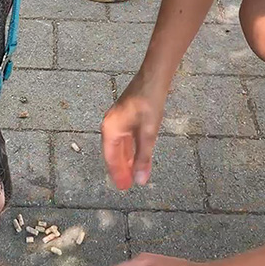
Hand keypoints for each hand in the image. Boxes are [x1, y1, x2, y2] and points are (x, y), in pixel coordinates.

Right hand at [101, 71, 165, 188]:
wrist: (154, 77)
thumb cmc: (150, 102)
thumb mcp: (148, 133)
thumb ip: (144, 157)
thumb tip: (140, 180)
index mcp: (111, 129)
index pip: (111, 158)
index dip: (117, 173)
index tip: (123, 187)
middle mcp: (110, 125)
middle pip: (113, 153)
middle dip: (120, 169)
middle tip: (126, 186)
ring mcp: (117, 120)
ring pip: (119, 146)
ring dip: (125, 160)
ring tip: (131, 174)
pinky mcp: (125, 116)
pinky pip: (124, 138)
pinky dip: (129, 149)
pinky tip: (135, 156)